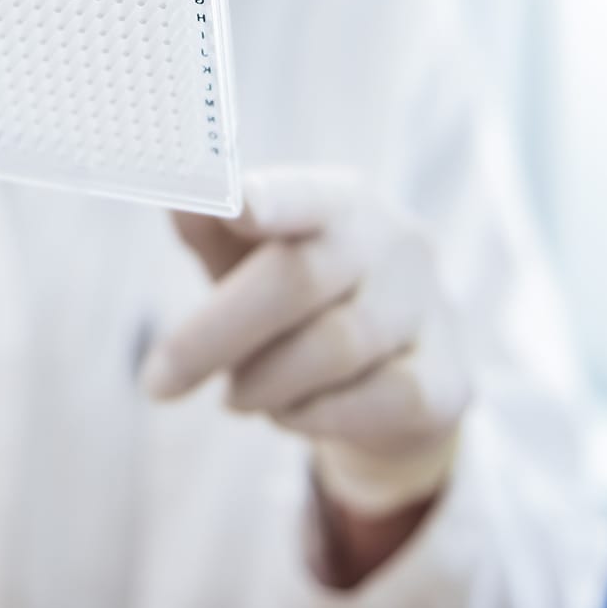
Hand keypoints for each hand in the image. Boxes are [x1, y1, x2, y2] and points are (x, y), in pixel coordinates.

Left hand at [143, 166, 470, 516]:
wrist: (390, 382)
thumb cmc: (300, 305)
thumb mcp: (248, 261)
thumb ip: (211, 228)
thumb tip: (178, 192)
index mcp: (340, 198)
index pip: (305, 192)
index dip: (272, 198)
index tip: (235, 206)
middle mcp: (396, 239)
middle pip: (300, 278)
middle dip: (214, 336)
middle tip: (157, 383)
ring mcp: (432, 307)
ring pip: (334, 347)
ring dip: (265, 383)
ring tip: (239, 394)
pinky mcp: (450, 379)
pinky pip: (374, 401)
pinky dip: (315, 415)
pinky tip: (292, 412)